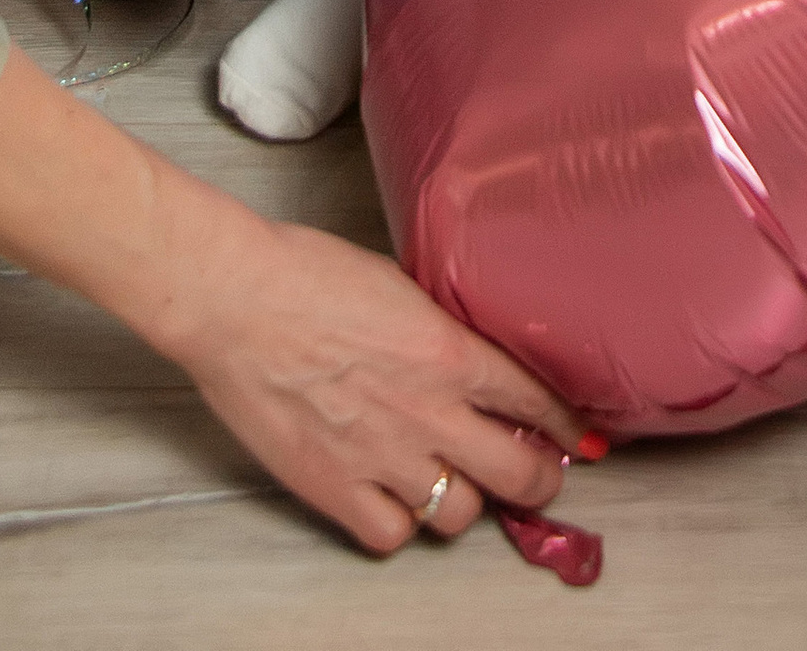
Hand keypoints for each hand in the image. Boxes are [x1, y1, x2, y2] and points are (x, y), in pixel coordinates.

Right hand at [0, 51, 586, 559]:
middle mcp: (431, 412)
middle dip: (542, 476)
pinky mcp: (335, 490)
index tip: (573, 431)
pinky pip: (394, 535)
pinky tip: (393, 498)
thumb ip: (440, 326)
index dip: (564, 423)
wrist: (232, 300)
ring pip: (460, 513)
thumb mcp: (395, 281)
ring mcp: (384, 457)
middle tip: (543, 473)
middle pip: (521, 473)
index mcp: (450, 351)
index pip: (537, 402)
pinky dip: (399, 524)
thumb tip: (468, 350)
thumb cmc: (304, 271)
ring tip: (458, 481)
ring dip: (465, 498)